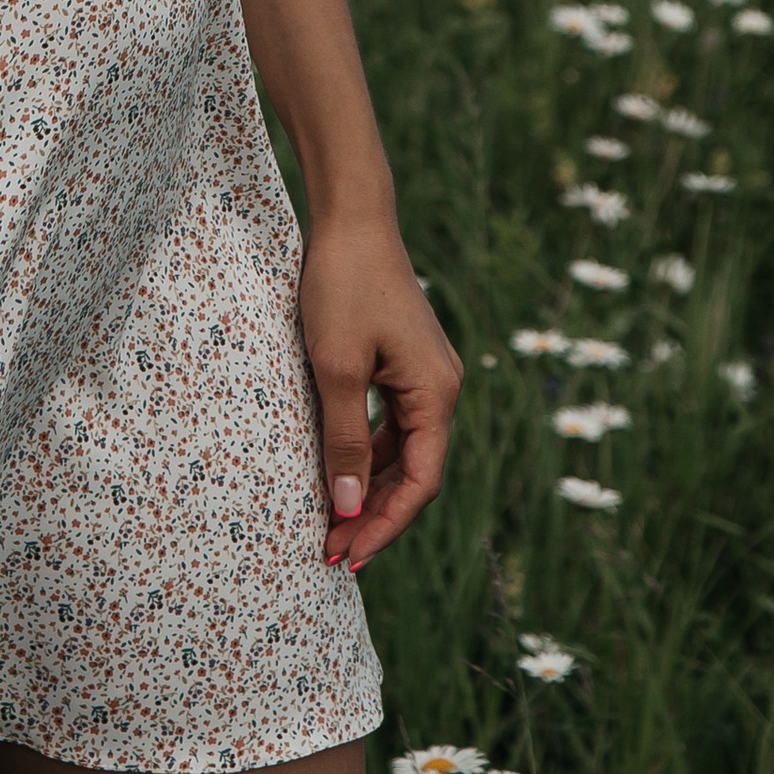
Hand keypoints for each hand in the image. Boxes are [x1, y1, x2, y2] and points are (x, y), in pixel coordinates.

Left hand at [302, 213, 461, 572]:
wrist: (351, 217)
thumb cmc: (343, 287)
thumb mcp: (336, 369)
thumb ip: (344, 441)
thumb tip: (348, 508)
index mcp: (437, 393)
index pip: (420, 482)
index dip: (384, 525)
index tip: (346, 555)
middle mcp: (441, 388)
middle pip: (414, 472)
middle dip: (374, 514)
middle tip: (332, 550)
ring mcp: (424, 374)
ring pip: (402, 451)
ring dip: (368, 487)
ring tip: (331, 522)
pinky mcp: (403, 362)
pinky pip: (391, 424)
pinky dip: (367, 453)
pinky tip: (338, 471)